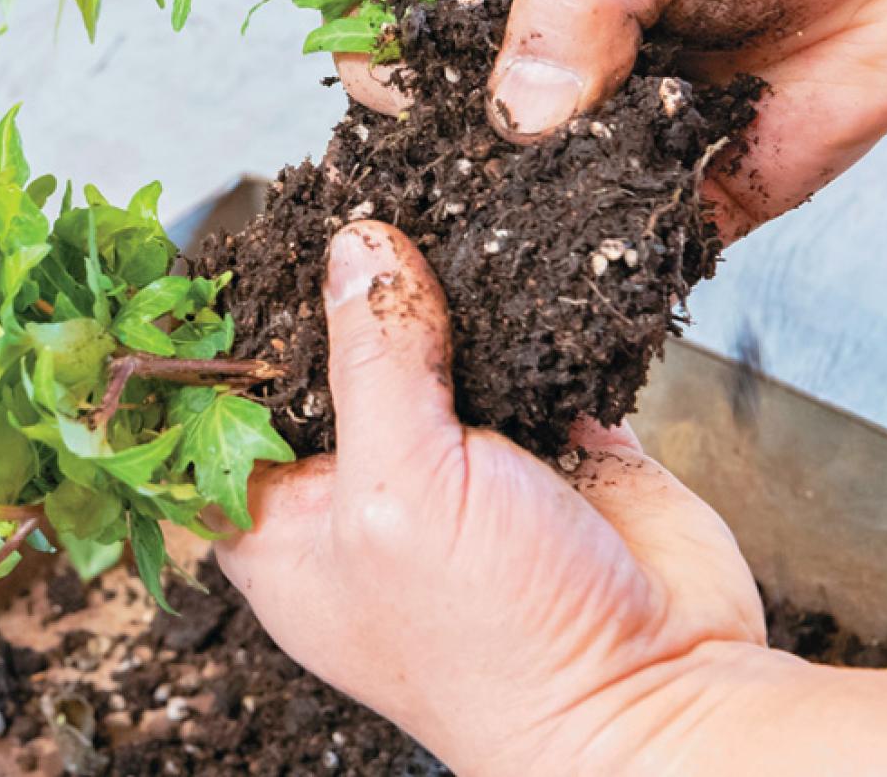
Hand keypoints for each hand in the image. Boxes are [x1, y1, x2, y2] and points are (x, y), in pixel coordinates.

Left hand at [216, 220, 886, 774]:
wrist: (663, 692)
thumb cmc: (500, 642)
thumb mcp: (401, 492)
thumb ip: (373, 358)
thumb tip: (356, 246)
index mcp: (291, 519)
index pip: (223, 413)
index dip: (224, 337)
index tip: (235, 250)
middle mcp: (366, 480)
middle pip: (326, 358)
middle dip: (337, 287)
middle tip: (337, 199)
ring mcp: (454, 453)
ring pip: (423, 338)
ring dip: (429, 279)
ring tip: (417, 194)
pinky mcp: (536, 429)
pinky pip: (512, 340)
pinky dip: (511, 295)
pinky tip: (502, 236)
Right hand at [340, 0, 886, 239]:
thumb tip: (515, 114)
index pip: (407, 33)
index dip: (384, 68)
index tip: (391, 103)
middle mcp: (545, 67)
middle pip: (452, 135)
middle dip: (436, 171)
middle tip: (434, 200)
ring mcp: (602, 137)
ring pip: (524, 205)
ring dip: (510, 233)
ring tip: (495, 255)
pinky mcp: (671, 194)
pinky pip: (618, 248)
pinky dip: (598, 273)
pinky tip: (575, 287)